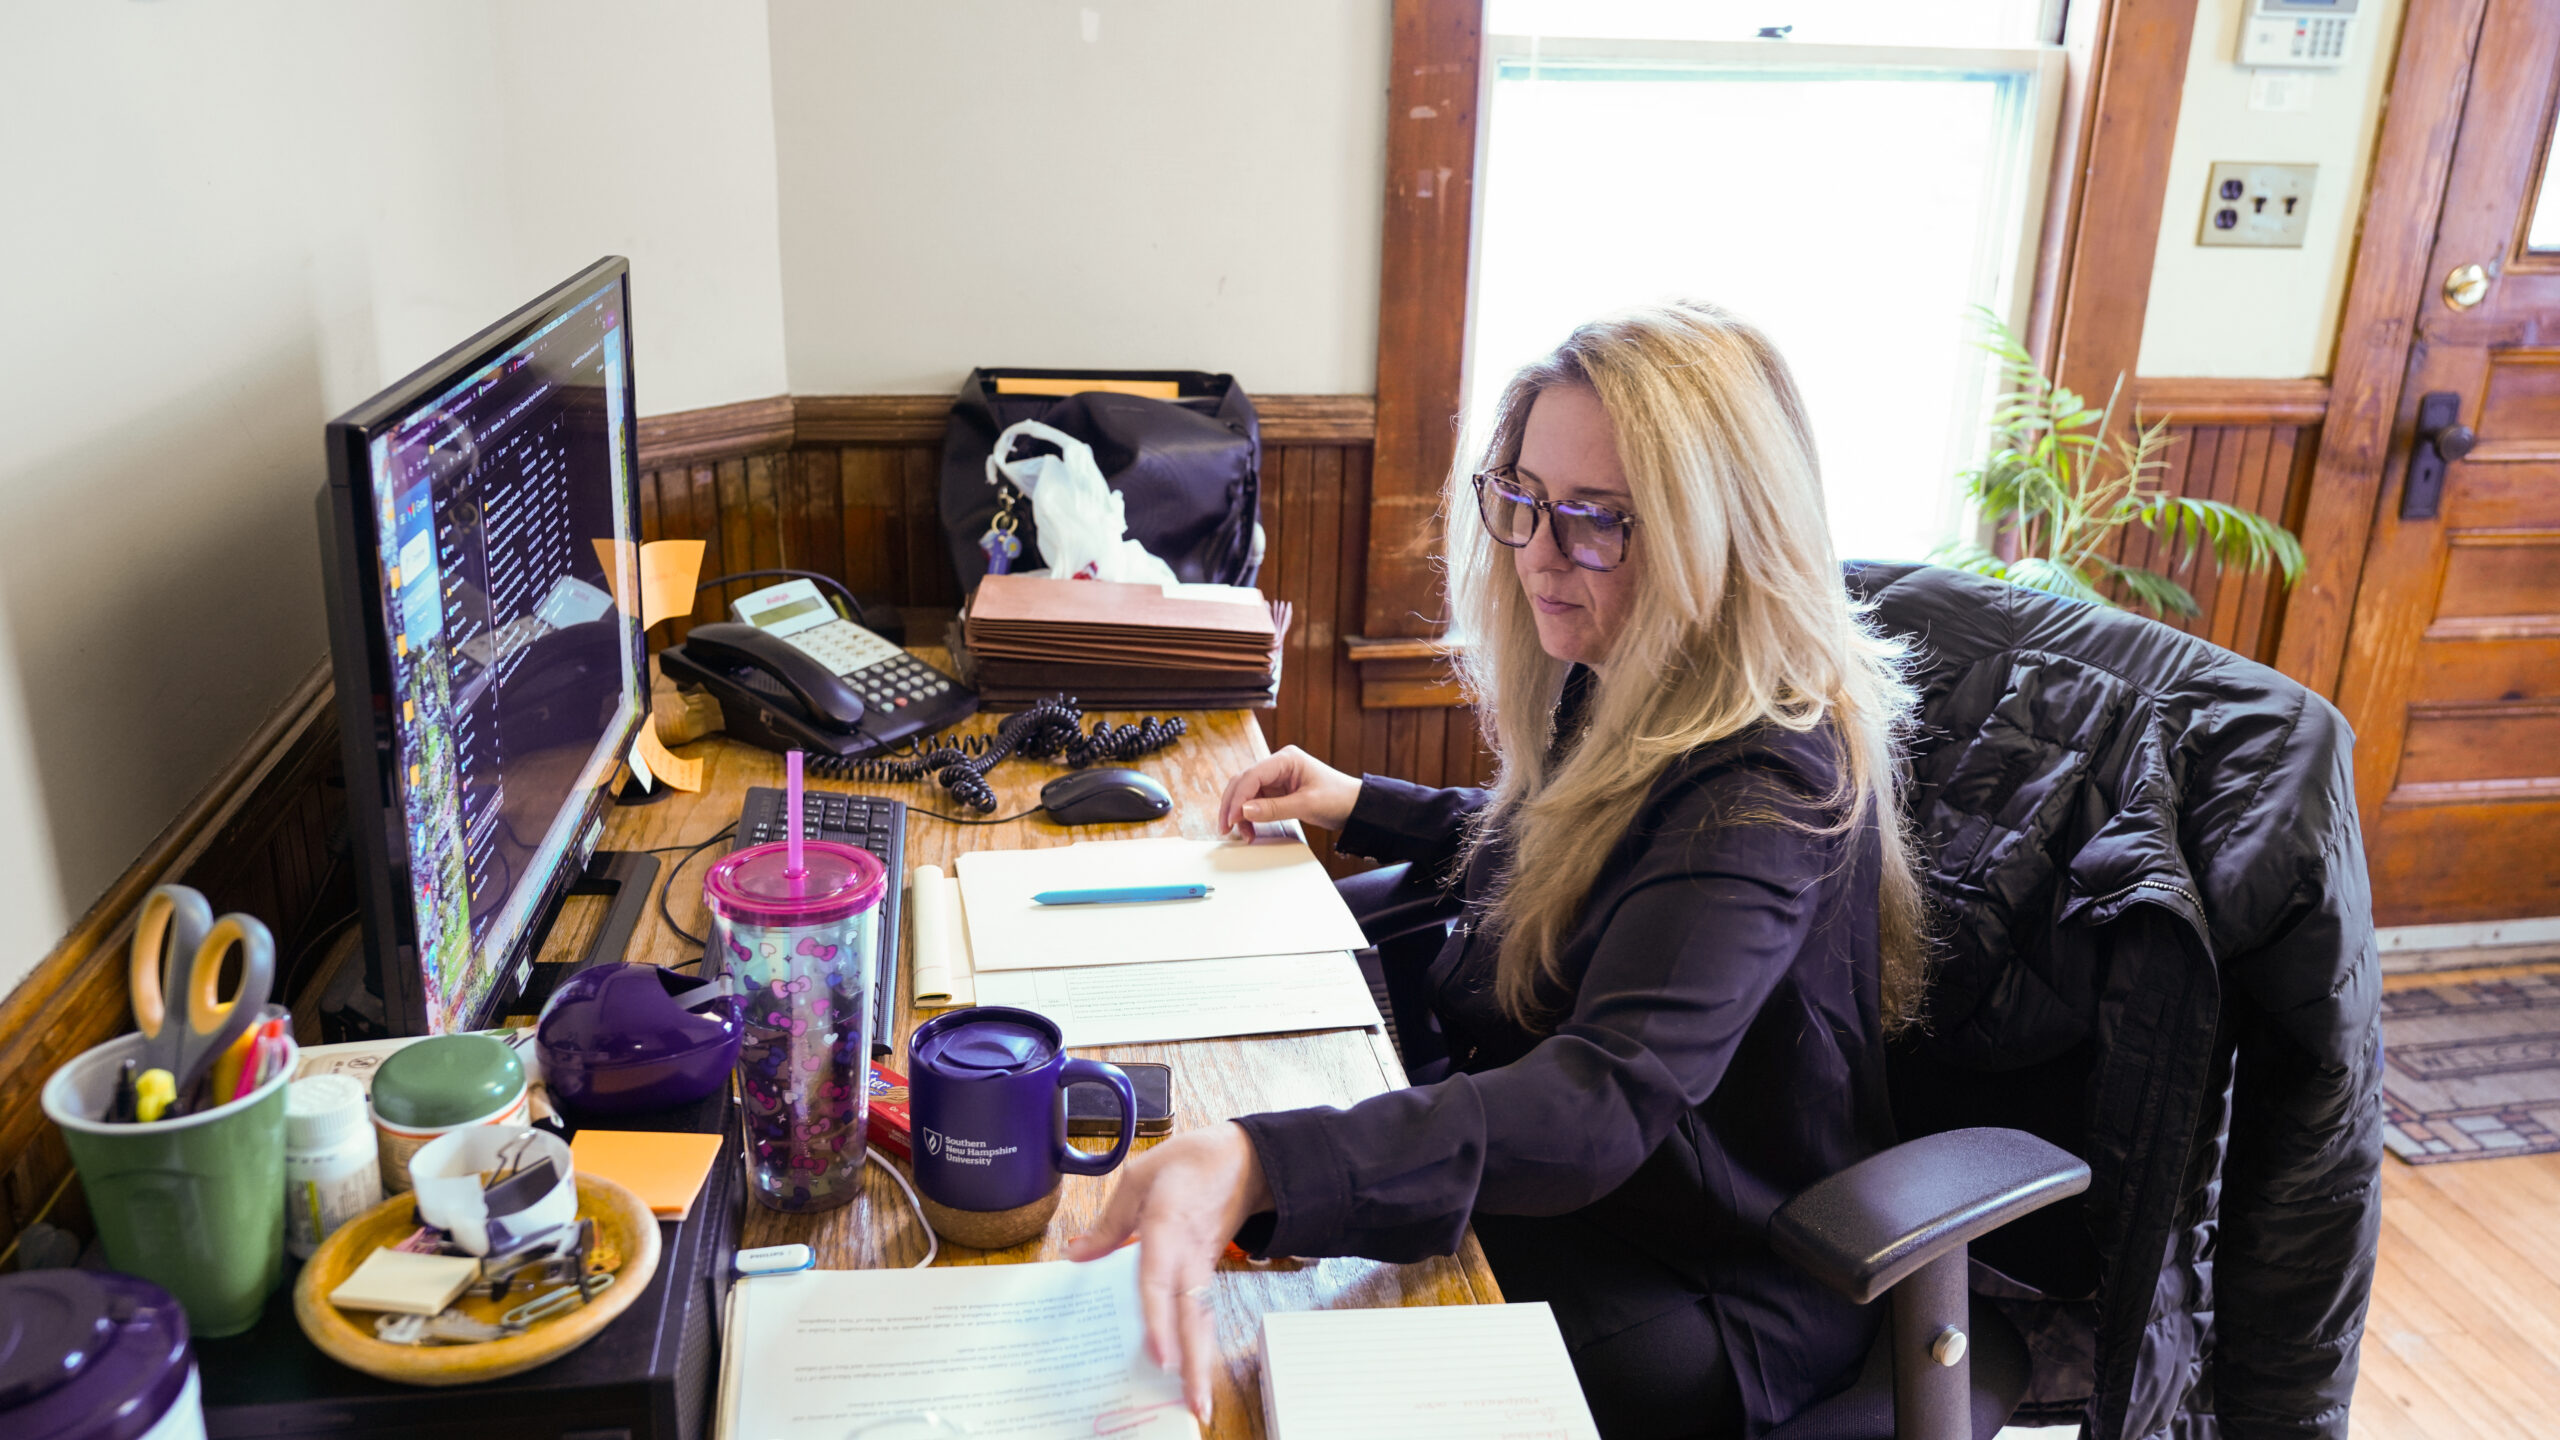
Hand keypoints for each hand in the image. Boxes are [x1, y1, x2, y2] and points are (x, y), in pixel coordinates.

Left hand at [1065, 1122, 1273, 1426]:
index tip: (1159, 1357)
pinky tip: (1190, 1371)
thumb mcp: (1139, 1176)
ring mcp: (1203, 1267)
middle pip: (1192, 1317)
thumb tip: (1077, 1256)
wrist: (1245, 1159)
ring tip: (1197, 1402)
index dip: (1158, 1319)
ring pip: (1202, 1321)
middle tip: (1195, 1405)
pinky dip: (1198, 1344)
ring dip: (1201, 1362)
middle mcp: (1190, 1256)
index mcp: (1169, 1227)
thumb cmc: (1189, 1163)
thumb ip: (1108, 1222)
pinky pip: (1201, 1312)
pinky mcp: (1207, 1272)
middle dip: (1194, 1364)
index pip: (1159, 1280)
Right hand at [1217, 746, 1360, 835]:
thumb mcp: (1307, 805)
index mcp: (1286, 759)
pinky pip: (1255, 802)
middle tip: (1226, 828)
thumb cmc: (1338, 798)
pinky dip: (1249, 816)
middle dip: (1232, 806)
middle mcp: (1278, 765)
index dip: (1238, 798)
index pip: (1252, 776)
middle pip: (1243, 782)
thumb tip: (1244, 811)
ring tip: (1243, 834)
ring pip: (1245, 793)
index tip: (1232, 819)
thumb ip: (1274, 808)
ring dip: (1239, 814)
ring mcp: (1276, 777)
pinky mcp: (1277, 791)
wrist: (1355, 806)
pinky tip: (1250, 830)